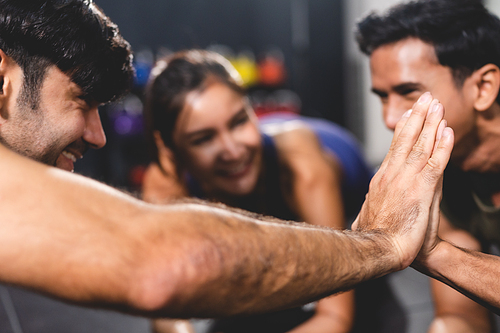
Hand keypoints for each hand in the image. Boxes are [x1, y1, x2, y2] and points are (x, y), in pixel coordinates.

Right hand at [352, 92, 453, 269]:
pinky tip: (448, 131)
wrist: (381, 248)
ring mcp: (407, 179)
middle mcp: (393, 173)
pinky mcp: (422, 189)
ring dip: (431, 123)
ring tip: (437, 105)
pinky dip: (443, 145)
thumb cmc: (378, 235)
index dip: (404, 129)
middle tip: (426, 98)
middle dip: (418, 116)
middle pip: (406, 139)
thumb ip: (376, 199)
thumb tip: (372, 196)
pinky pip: (436, 162)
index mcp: (382, 178)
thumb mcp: (372, 212)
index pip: (395, 147)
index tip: (410, 114)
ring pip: (421, 145)